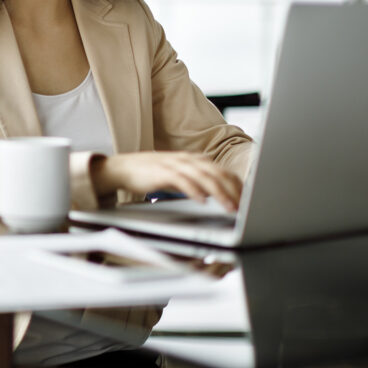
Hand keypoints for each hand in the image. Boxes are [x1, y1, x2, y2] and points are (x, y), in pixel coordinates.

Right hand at [90, 151, 242, 211]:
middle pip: (217, 173)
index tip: (246, 201)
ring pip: (204, 177)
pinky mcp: (162, 172)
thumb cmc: (150, 174)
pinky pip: (183, 181)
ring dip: (219, 193)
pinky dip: (195, 191)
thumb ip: (196, 181)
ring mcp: (175, 164)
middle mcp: (187, 159)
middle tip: (243, 207)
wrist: (122, 168)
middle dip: (233, 191)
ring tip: (229, 206)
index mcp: (193, 160)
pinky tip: (203, 201)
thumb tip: (216, 193)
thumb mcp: (178, 176)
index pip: (222, 171)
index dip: (236, 186)